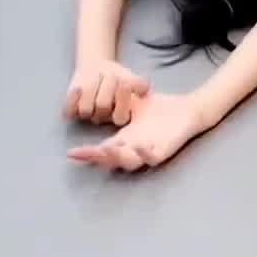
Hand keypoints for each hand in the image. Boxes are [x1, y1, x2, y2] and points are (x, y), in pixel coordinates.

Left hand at [64, 60, 149, 125]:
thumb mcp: (131, 77)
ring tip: (98, 76)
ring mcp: (87, 116)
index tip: (125, 83)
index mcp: (120, 117)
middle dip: (107, 86)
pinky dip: (73, 98)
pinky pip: (69, 110)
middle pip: (103, 107)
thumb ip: (139, 83)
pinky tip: (79, 87)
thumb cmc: (117, 77)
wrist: (97, 69)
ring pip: (85, 109)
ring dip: (91, 87)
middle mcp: (103, 120)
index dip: (122, 100)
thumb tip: (145, 87)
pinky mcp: (71, 111)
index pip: (120, 117)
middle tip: (111, 75)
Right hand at [68, 91, 206, 170]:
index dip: (87, 153)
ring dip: (119, 157)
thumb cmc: (158, 109)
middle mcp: (133, 150)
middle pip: (112, 160)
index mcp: (125, 140)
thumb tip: (97, 95)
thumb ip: (117, 103)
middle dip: (99, 158)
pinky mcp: (163, 152)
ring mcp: (148, 153)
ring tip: (108, 149)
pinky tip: (138, 145)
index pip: (102, 150)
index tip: (71, 153)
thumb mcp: (133, 104)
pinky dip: (144, 154)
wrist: (186, 111)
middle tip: (88, 153)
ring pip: (130, 162)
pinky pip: (152, 157)